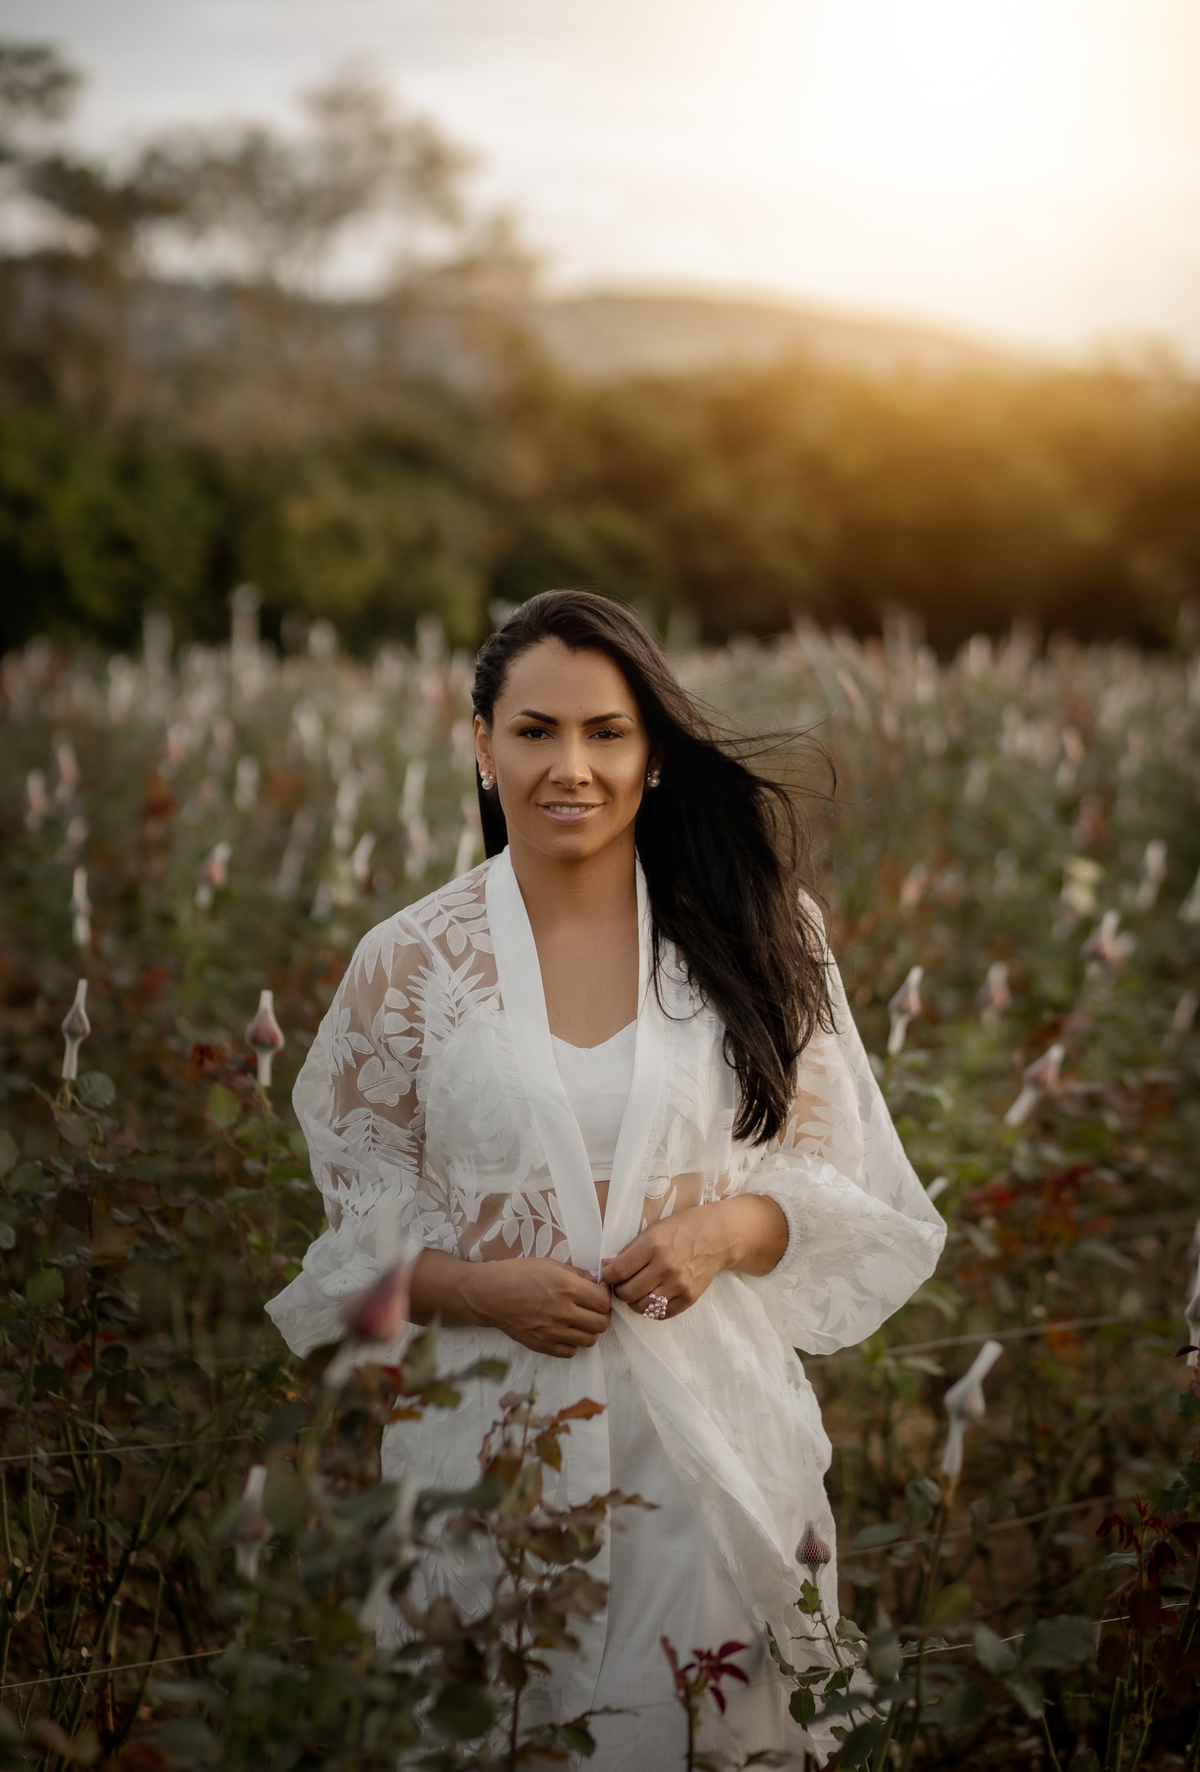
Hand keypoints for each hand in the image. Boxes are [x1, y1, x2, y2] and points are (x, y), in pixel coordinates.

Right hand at [464, 1257, 610, 1358]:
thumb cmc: (518, 1274)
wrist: (490, 1294)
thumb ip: (578, 1274)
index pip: (604, 1300)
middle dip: (601, 1314)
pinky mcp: (543, 1345)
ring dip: (588, 1329)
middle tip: (592, 1307)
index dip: (605, 1295)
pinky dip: (572, 1343)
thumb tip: (598, 1281)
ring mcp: (553, 1332)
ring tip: (579, 1320)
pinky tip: (565, 1331)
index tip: (599, 1291)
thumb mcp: (550, 1264)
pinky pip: (571, 1352)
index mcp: (568, 1288)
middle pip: (602, 1323)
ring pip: (590, 1340)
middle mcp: (564, 1312)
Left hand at [601, 1196, 787, 1319]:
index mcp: (653, 1245)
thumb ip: (629, 1250)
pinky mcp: (689, 1298)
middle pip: (627, 1292)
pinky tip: (651, 1297)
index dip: (608, 1275)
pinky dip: (651, 1309)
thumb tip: (606, 1266)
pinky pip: (660, 1314)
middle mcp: (666, 1266)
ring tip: (636, 1291)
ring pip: (641, 1306)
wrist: (718, 1236)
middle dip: (619, 1290)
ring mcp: (679, 1285)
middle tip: (622, 1284)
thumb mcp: (652, 1230)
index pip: (618, 1271)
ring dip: (633, 1302)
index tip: (610, 1273)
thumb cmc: (682, 1228)